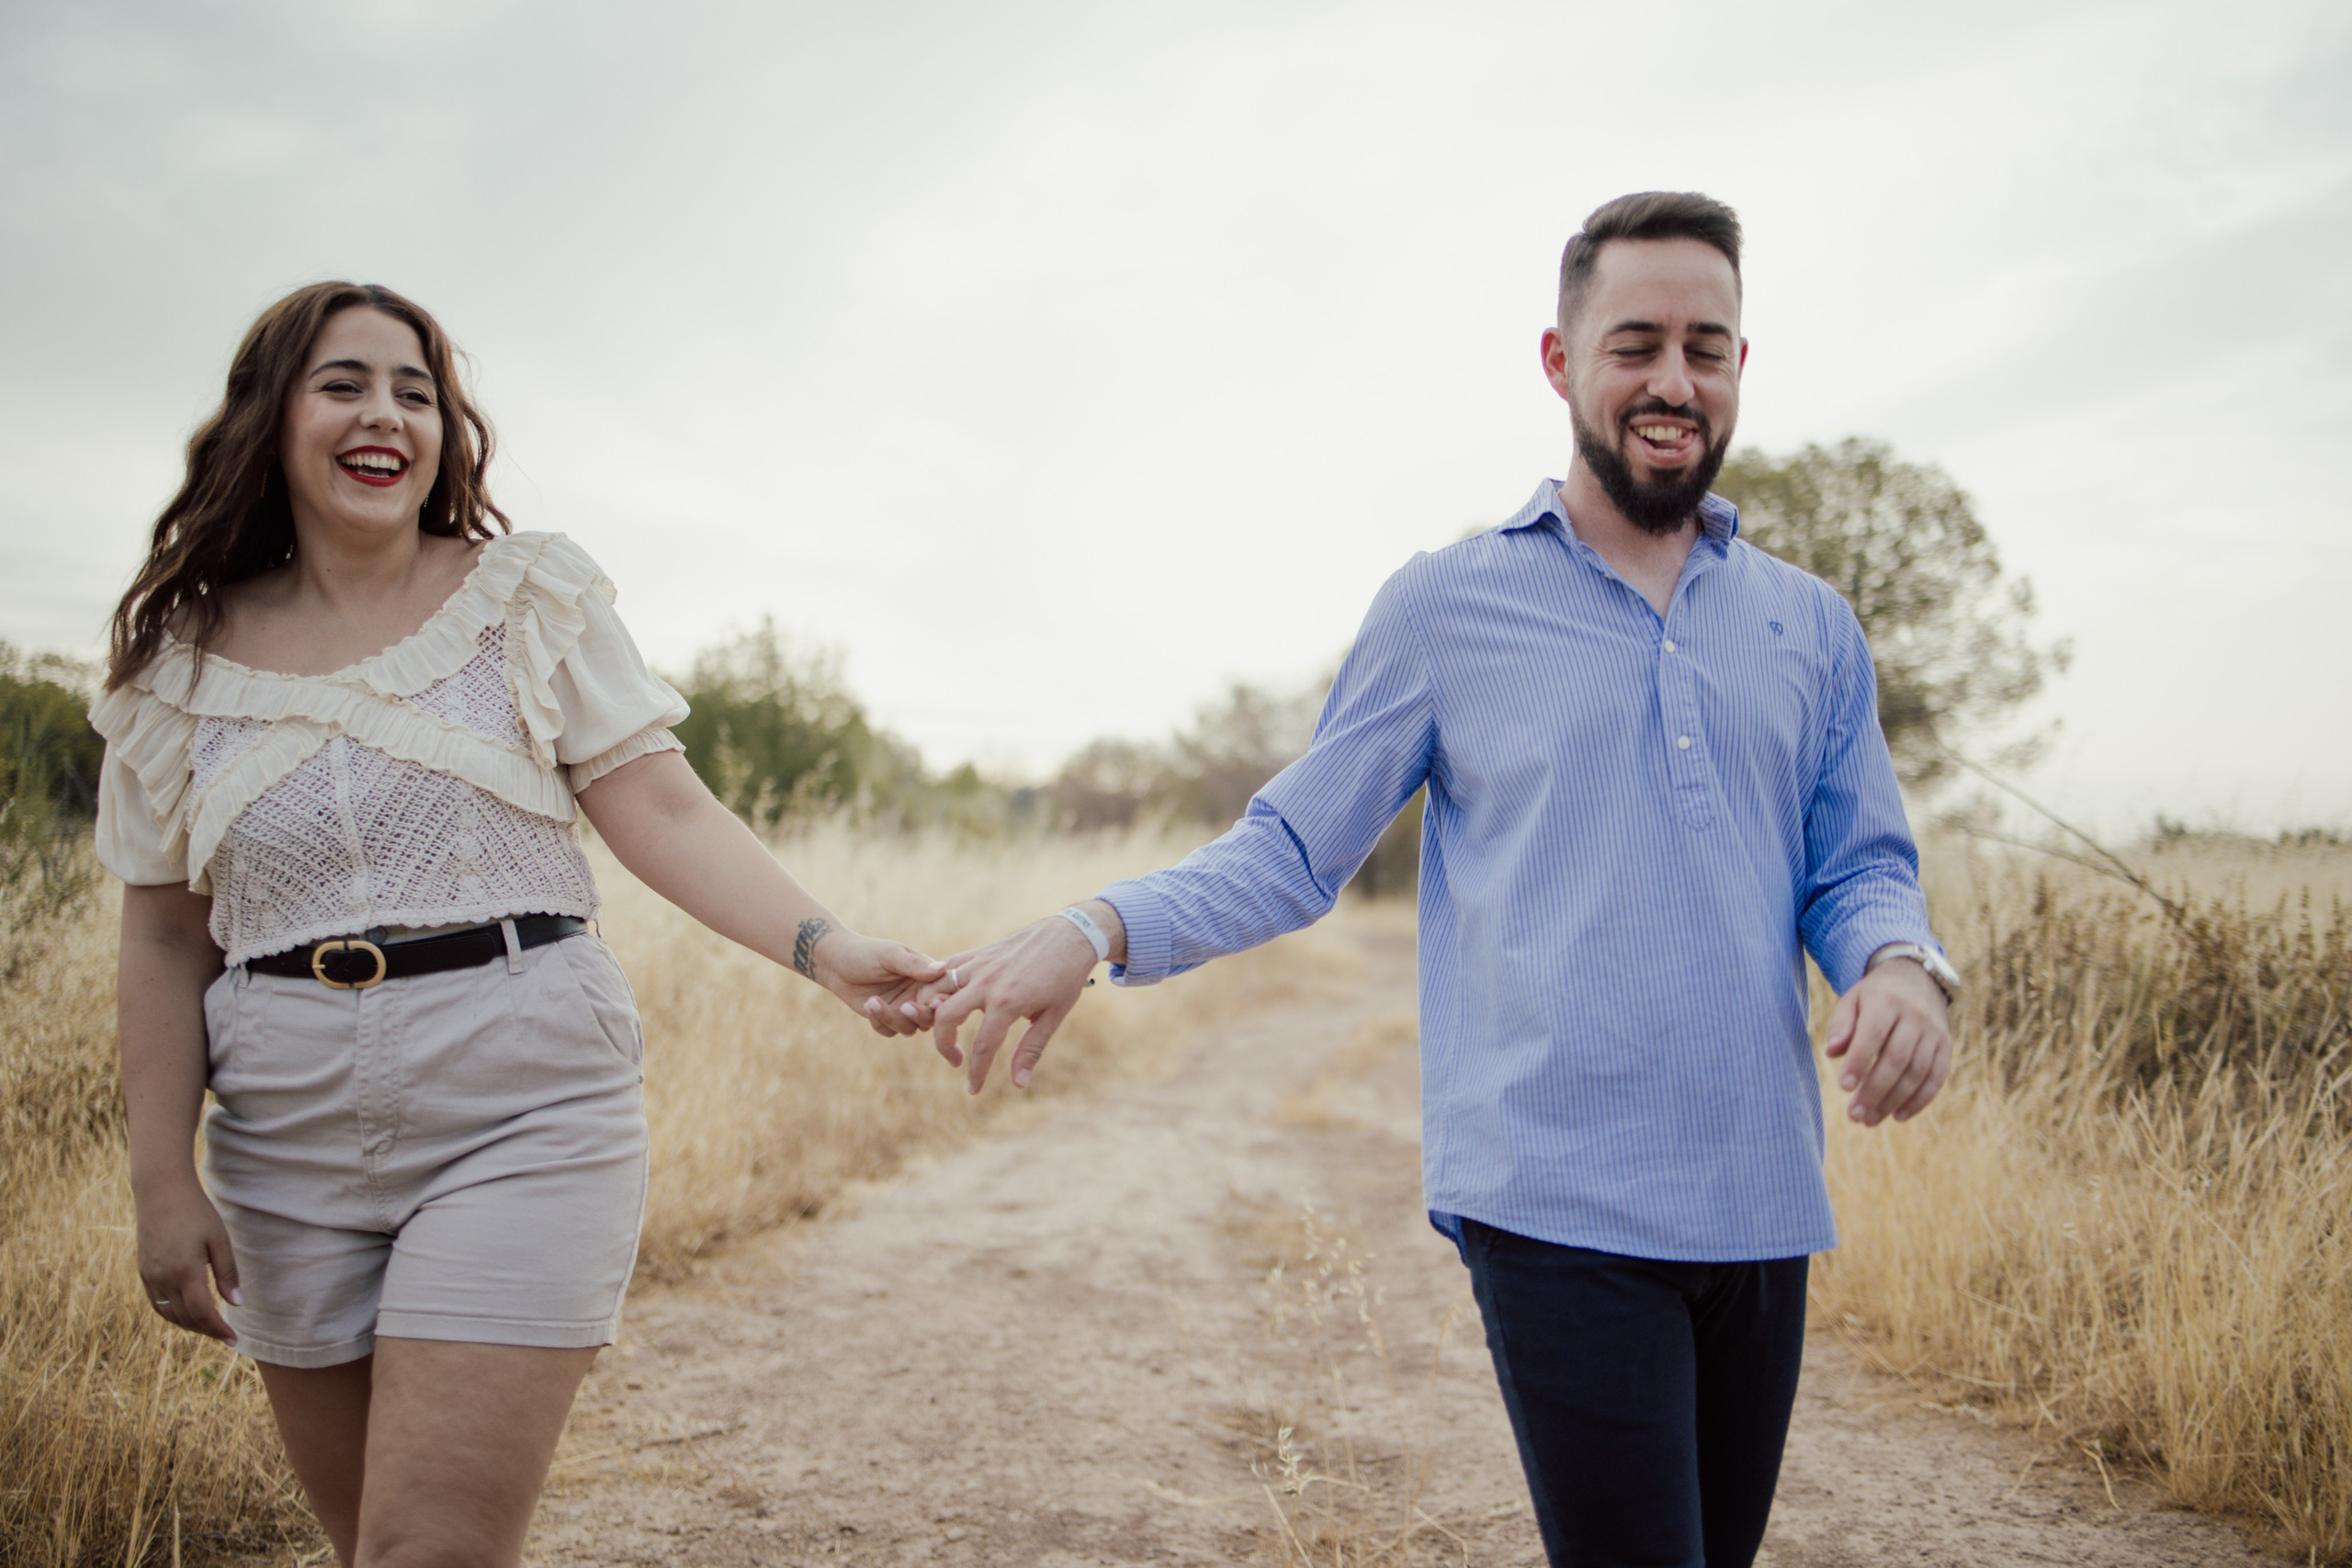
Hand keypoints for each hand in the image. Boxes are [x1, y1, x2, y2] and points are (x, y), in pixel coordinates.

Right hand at [134, 1176, 240, 1343]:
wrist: (160, 1192)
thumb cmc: (196, 1212)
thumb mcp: (219, 1239)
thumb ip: (227, 1273)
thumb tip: (236, 1304)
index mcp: (185, 1272)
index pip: (203, 1313)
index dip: (219, 1330)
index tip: (234, 1340)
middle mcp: (163, 1279)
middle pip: (186, 1318)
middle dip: (207, 1330)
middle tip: (226, 1335)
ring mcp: (150, 1277)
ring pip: (170, 1314)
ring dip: (190, 1325)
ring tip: (211, 1326)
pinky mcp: (143, 1273)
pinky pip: (158, 1304)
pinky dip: (174, 1314)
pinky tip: (188, 1312)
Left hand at [802, 927, 947, 1037]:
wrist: (835, 963)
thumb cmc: (864, 952)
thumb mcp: (890, 955)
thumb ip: (915, 965)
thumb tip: (942, 968)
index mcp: (926, 975)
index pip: (944, 993)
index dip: (942, 1001)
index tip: (933, 1002)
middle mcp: (918, 994)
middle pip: (932, 1016)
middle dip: (919, 1015)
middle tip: (904, 1007)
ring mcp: (903, 1008)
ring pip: (911, 1028)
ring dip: (892, 1019)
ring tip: (872, 1002)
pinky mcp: (886, 1018)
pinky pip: (891, 1032)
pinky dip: (880, 1023)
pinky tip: (868, 1005)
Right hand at [927, 917, 1098, 1092]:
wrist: (1070, 935)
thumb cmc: (1065, 978)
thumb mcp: (1053, 1017)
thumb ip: (1030, 1050)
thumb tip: (1018, 1083)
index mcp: (1007, 1002)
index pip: (982, 1046)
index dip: (975, 1073)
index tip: (973, 1090)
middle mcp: (987, 983)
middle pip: (945, 1018)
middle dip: (943, 1045)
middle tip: (955, 1059)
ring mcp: (980, 964)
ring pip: (936, 990)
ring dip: (931, 1012)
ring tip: (943, 1030)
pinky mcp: (979, 952)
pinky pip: (946, 968)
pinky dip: (937, 985)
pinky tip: (942, 1000)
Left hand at [1824, 956, 1952, 1126]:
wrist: (1917, 978)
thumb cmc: (1874, 996)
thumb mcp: (1852, 1000)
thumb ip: (1840, 1025)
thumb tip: (1832, 1052)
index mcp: (1886, 1001)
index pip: (1873, 1035)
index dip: (1859, 1062)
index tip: (1844, 1087)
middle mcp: (1914, 1016)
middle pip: (1896, 1059)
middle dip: (1875, 1091)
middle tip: (1854, 1115)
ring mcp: (1934, 1031)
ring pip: (1917, 1072)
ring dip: (1894, 1101)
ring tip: (1870, 1119)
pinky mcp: (1945, 1045)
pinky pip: (1936, 1077)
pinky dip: (1919, 1100)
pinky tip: (1898, 1116)